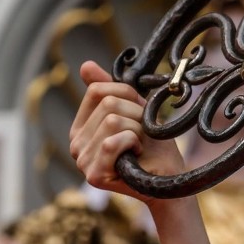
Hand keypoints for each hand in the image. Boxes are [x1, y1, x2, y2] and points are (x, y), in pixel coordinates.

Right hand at [69, 61, 184, 206]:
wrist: (169, 178)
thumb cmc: (154, 147)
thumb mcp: (135, 111)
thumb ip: (111, 90)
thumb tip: (85, 65)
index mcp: (82, 126)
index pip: (98, 90)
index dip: (128, 96)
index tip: (139, 114)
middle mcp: (75, 143)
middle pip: (108, 104)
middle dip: (136, 115)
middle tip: (142, 134)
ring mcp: (82, 160)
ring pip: (112, 120)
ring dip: (137, 130)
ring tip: (139, 145)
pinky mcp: (93, 174)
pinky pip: (113, 141)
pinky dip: (133, 143)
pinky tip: (136, 154)